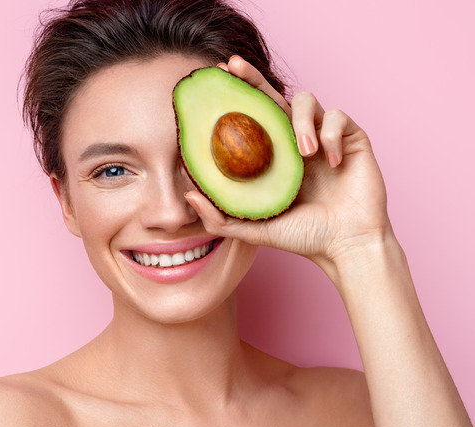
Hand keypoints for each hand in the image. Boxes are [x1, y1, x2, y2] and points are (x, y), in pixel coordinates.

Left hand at [184, 55, 391, 268]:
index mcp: (273, 155)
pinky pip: (338, 117)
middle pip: (272, 96)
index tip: (215, 78)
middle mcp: (295, 141)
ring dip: (300, 121)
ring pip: (306, 100)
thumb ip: (220, 217)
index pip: (251, 117)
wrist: (346, 246)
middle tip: (233, 67)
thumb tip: (188, 195)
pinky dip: (330, 134)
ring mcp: (323, 137)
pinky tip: (330, 162)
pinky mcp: (351, 138)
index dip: (235, 96)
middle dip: (253, 78)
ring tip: (303, 153)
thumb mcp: (253, 229)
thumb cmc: (302, 237)